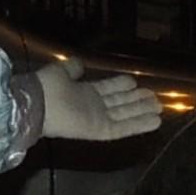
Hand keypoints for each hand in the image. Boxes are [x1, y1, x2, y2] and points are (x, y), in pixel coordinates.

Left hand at [37, 62, 162, 142]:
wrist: (36, 104)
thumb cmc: (45, 87)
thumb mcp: (61, 71)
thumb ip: (73, 69)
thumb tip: (80, 63)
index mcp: (83, 93)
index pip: (108, 90)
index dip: (122, 86)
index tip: (135, 81)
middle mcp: (93, 107)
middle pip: (120, 104)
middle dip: (137, 100)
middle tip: (155, 96)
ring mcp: (98, 120)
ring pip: (125, 116)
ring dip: (142, 111)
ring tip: (159, 107)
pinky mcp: (100, 131)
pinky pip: (123, 128)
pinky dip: (139, 125)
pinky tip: (156, 121)